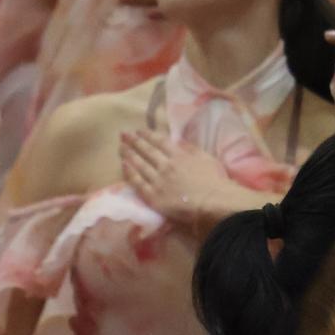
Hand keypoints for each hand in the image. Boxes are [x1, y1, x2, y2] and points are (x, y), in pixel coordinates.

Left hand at [118, 130, 237, 233]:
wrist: (213, 203)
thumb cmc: (214, 182)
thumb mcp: (206, 158)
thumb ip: (191, 149)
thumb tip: (178, 141)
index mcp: (179, 155)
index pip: (159, 141)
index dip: (147, 135)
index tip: (139, 131)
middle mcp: (165, 165)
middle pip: (146, 150)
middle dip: (134, 141)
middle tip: (123, 134)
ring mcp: (158, 181)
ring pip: (139, 164)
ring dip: (128, 154)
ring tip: (120, 147)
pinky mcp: (153, 196)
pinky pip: (138, 183)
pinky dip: (129, 172)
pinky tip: (123, 165)